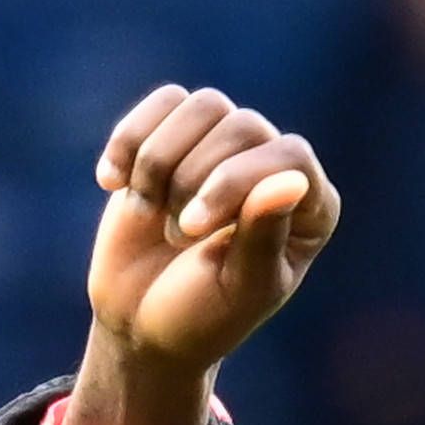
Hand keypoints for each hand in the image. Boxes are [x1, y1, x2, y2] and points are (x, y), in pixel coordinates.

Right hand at [60, 84, 340, 424]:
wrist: (141, 322)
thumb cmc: (202, 316)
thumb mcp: (238, 290)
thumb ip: (265, 237)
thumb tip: (294, 179)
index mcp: (312, 210)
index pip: (290, 157)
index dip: (233, 181)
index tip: (191, 229)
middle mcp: (276, 168)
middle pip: (242, 125)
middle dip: (193, 178)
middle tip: (175, 235)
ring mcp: (228, 149)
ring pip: (203, 105)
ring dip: (160, 160)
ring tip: (149, 212)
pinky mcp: (180, 137)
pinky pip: (164, 103)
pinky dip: (130, 139)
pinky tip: (113, 184)